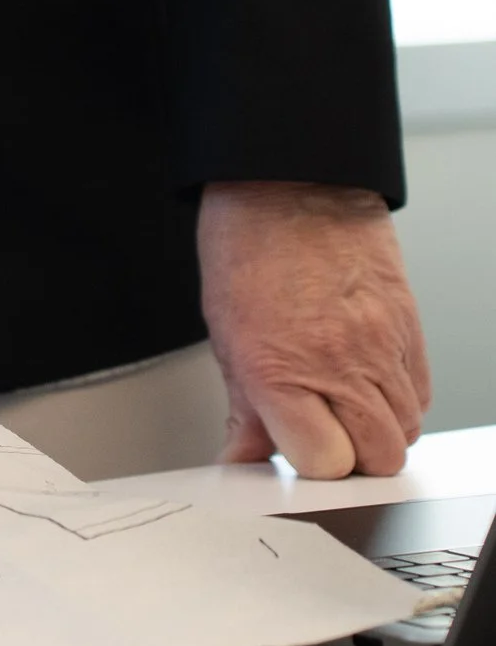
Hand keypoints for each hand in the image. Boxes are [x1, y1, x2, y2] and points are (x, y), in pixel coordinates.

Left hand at [199, 180, 429, 478]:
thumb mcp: (226, 333)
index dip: (309, 462)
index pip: (322, 463)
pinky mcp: (409, 327)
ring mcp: (380, 346)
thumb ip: (244, 407)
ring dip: (375, 431)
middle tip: (323, 433)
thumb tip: (243, 456)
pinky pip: (419, 393)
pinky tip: (367, 381)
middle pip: (374, 458)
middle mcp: (337, 363)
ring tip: (342, 406)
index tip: (295, 446)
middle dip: (350, 458)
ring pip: (403, 430)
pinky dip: (398, 400)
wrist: (290, 182)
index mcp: (278, 370)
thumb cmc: (249, 246)